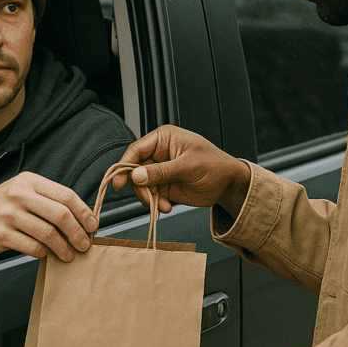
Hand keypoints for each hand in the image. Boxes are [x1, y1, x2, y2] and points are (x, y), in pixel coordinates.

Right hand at [0, 171, 96, 261]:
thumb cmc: (1, 206)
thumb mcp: (23, 191)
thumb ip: (48, 200)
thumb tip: (81, 219)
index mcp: (29, 182)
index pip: (65, 195)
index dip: (84, 212)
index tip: (93, 225)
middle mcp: (19, 194)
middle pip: (60, 214)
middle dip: (77, 232)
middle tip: (84, 244)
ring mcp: (8, 214)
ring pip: (48, 234)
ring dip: (63, 247)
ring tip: (69, 254)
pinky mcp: (0, 234)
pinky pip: (32, 247)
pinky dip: (44, 254)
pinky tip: (48, 255)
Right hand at [114, 125, 250, 216]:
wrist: (229, 185)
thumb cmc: (215, 165)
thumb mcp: (188, 166)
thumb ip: (161, 171)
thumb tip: (137, 175)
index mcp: (163, 139)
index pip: (136, 150)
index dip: (125, 165)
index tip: (118, 182)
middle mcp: (158, 153)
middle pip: (135, 170)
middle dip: (140, 187)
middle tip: (148, 199)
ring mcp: (160, 170)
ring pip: (141, 185)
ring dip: (149, 198)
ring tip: (162, 205)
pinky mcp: (164, 185)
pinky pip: (151, 195)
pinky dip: (156, 204)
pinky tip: (166, 207)